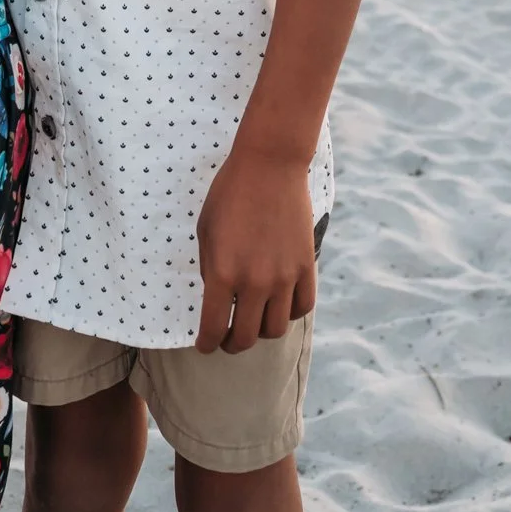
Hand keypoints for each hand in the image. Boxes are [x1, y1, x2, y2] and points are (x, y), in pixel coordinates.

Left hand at [195, 148, 316, 353]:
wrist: (269, 166)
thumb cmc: (230, 193)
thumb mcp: (206, 231)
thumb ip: (210, 269)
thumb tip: (216, 297)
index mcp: (223, 273)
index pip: (213, 328)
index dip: (207, 344)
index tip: (204, 346)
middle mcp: (255, 282)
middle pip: (244, 337)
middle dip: (231, 345)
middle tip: (226, 340)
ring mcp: (284, 277)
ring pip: (275, 329)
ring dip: (260, 331)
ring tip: (252, 322)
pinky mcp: (305, 267)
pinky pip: (302, 308)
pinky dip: (289, 313)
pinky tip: (278, 306)